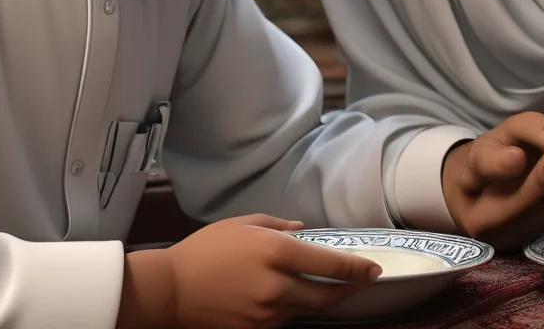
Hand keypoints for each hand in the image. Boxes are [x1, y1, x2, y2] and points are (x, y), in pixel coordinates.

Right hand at [117, 214, 381, 328]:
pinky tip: (288, 298)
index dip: (356, 269)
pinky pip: (283, 321)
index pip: (329, 265)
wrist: (169, 291)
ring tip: (326, 287)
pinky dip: (291, 310)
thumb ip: (278, 225)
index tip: (374, 269)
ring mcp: (266, 314)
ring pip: (305, 311)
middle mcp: (277, 287)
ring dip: (318, 300)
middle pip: (326, 298)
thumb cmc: (205, 250)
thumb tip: (303, 230)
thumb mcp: (243, 224)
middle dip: (349, 291)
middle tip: (362, 283)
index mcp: (277, 254)